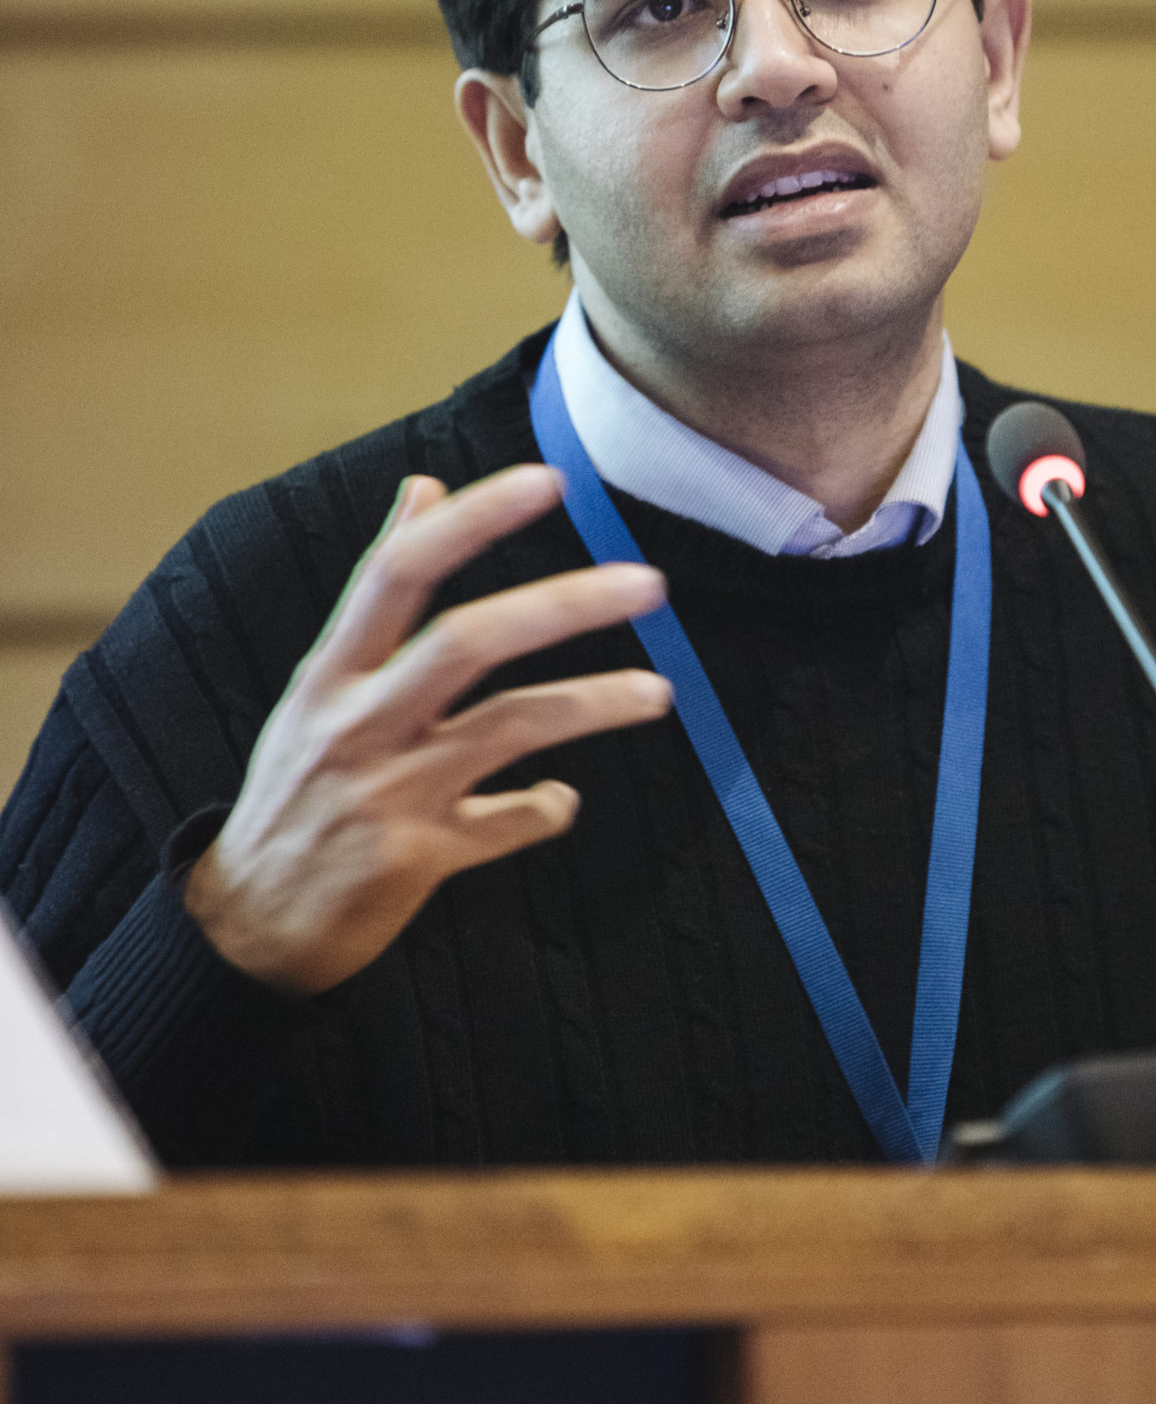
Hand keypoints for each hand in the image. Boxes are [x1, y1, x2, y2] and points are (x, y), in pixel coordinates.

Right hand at [184, 466, 672, 993]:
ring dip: (593, 702)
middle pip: (468, 642)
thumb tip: (425, 487)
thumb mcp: (320, 683)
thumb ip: (379, 590)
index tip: (545, 481)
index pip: (400, 571)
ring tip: (658, 691)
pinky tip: (562, 800)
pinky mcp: (417, 858)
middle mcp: (358, 722)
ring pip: (508, 727)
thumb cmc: (299, 784)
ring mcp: (389, 792)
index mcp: (332, 671)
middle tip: (647, 583)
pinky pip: (507, 823)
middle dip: (564, 605)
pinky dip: (545, 808)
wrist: (249, 922)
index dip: (473, 519)